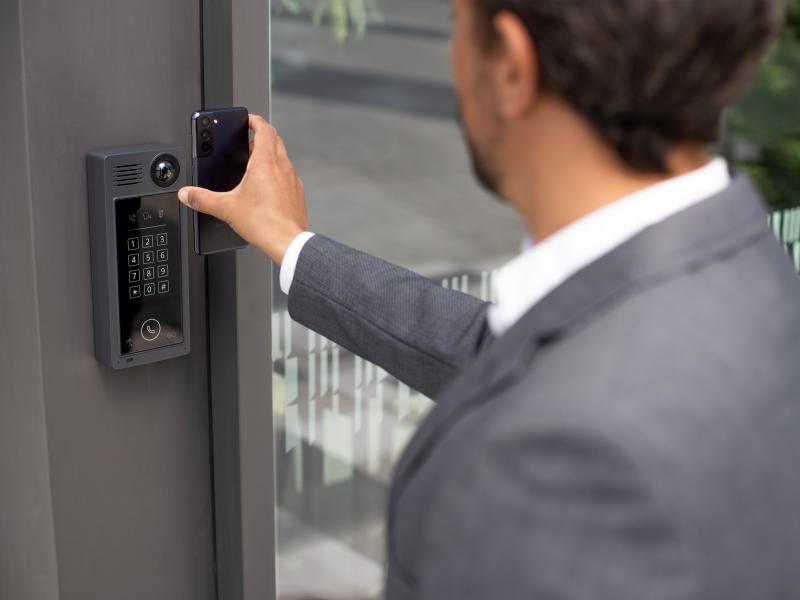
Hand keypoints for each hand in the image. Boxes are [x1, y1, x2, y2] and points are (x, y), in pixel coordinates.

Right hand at [178, 114, 308, 263]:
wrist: (288, 242)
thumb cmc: (265, 223)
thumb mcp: (226, 208)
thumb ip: (202, 199)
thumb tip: (187, 194)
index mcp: (265, 162)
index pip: (264, 129)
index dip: (255, 120)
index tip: (248, 119)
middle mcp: (283, 167)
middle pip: (275, 140)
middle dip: (261, 137)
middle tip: (248, 143)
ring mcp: (293, 180)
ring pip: (283, 158)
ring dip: (270, 156)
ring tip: (255, 166)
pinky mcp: (298, 194)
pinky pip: (288, 177)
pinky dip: (278, 175)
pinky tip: (268, 189)